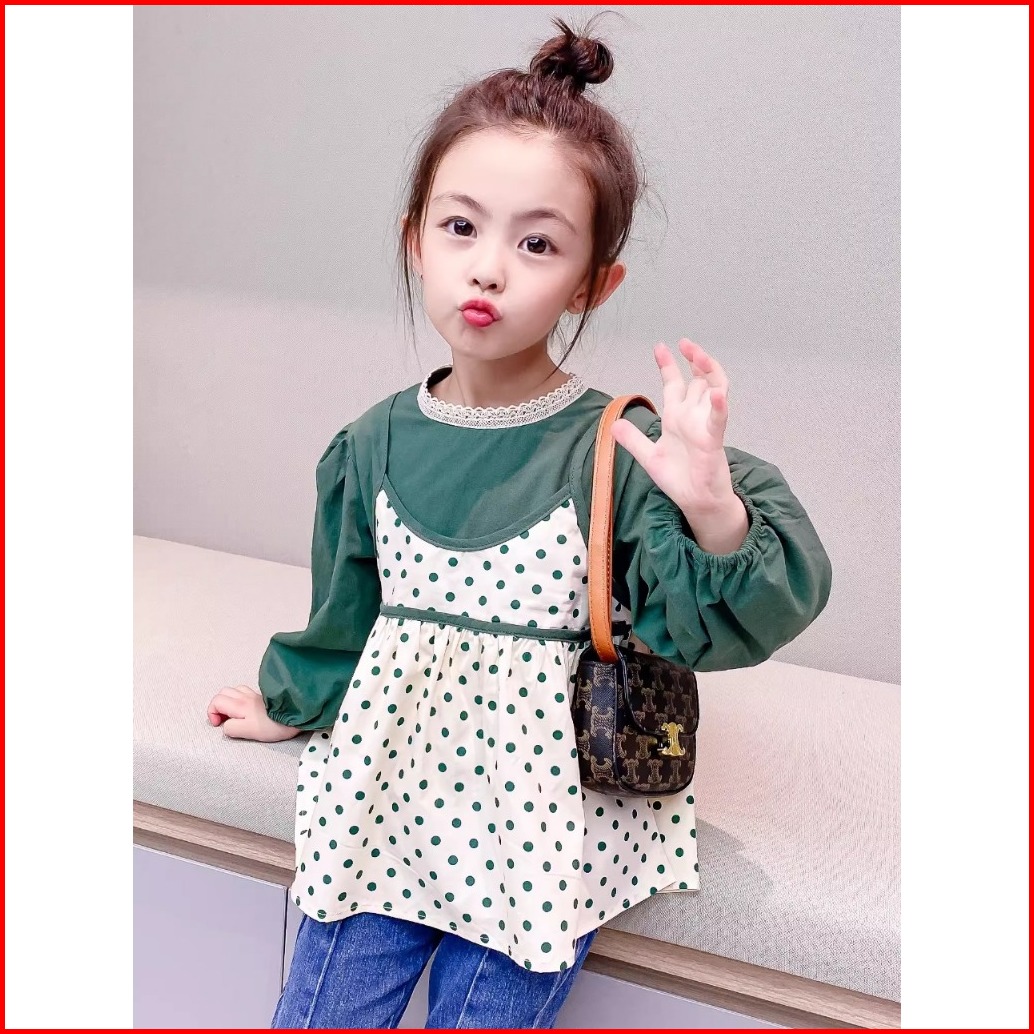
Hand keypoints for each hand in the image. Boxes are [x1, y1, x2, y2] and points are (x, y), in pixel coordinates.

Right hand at [207, 685, 299, 741]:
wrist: (294, 716)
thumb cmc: (273, 726)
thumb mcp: (248, 731)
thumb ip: (231, 728)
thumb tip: (225, 726)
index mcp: (240, 705)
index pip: (216, 701)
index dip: (212, 713)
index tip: (219, 724)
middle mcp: (245, 696)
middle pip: (223, 692)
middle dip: (218, 705)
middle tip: (224, 719)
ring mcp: (255, 695)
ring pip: (234, 690)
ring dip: (229, 700)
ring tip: (233, 714)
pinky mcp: (264, 697)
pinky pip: (246, 692)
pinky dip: (240, 698)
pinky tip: (246, 708)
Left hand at [610, 339, 736, 515]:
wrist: (695, 502)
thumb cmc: (679, 479)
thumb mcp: (649, 457)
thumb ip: (633, 440)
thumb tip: (614, 425)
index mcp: (677, 418)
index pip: (674, 384)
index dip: (668, 365)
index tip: (660, 347)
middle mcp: (692, 416)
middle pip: (698, 380)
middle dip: (694, 359)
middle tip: (686, 343)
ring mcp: (704, 426)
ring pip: (714, 390)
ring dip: (709, 372)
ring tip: (700, 356)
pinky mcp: (713, 441)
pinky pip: (719, 420)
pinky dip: (719, 406)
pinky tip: (717, 394)